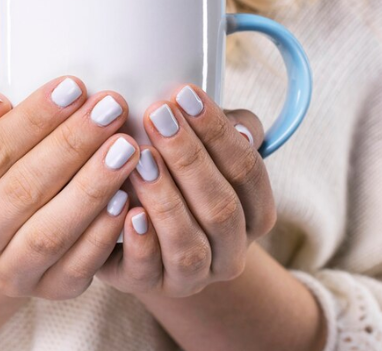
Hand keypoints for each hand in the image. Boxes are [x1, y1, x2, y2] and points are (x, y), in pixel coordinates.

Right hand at [0, 76, 139, 299]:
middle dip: (71, 145)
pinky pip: (79, 265)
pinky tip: (129, 197)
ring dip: (92, 188)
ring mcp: (7, 276)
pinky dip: (104, 232)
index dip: (32, 120)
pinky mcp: (49, 292)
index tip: (74, 86)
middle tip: (110, 108)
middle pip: (22, 192)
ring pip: (50, 233)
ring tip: (126, 147)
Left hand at [98, 84, 275, 297]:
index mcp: (254, 213)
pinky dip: (141, 243)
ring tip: (139, 159)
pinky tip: (127, 212)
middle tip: (156, 116)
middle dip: (188, 158)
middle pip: (221, 207)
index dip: (218, 132)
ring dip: (165, 199)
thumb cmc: (179, 179)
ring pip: (189, 244)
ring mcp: (192, 275)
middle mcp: (231, 251)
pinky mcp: (151, 286)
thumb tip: (240, 125)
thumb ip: (227, 130)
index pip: (248, 171)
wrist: (144, 238)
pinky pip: (149, 271)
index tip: (184, 94)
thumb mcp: (207, 150)